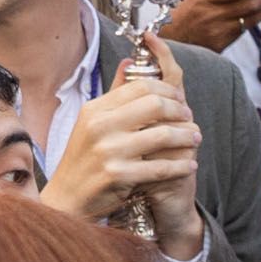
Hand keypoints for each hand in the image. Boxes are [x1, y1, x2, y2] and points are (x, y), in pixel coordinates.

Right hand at [42, 66, 204, 257]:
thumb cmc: (83, 160)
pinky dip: (180, 166)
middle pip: (155, 105)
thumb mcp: (92, 123)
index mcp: (95, 110)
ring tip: (195, 139)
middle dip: (180, 111)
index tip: (180, 100)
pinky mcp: (117, 176)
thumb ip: (114, 93)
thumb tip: (130, 61)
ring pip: (163, 135)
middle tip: (190, 118)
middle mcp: (99, 127)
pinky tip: (189, 165)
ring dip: (186, 137)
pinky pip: (161, 167)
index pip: (141, 86)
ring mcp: (108, 151)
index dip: (168, 90)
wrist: (66, 200)